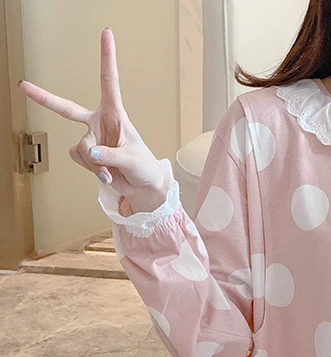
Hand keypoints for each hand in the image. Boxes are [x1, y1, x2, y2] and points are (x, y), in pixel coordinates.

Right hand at [18, 28, 166, 210]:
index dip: (107, 58)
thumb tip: (90, 152)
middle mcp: (99, 123)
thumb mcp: (132, 159)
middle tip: (24, 86)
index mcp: (115, 114)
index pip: (109, 82)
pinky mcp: (87, 155)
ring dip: (95, 162)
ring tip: (111, 169)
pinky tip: (106, 174)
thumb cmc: (144, 167)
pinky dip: (93, 170)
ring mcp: (91, 139)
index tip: (106, 34)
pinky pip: (80, 160)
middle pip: (66, 109)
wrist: (143, 186)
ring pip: (81, 148)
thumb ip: (111, 155)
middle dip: (44, 98)